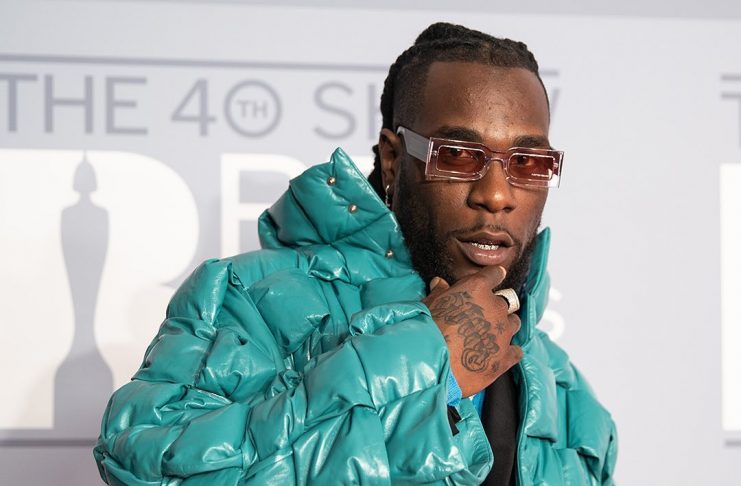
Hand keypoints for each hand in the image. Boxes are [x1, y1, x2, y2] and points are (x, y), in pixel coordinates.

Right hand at [422, 265, 522, 397]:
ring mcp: (502, 332)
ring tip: (490, 335)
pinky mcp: (504, 357)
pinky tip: (498, 354)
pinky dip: (509, 351)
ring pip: (514, 323)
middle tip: (482, 316)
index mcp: (478, 288)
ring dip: (504, 327)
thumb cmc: (427, 327)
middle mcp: (495, 307)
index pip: (494, 274)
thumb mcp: (430, 303)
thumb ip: (439, 292)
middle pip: (506, 302)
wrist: (431, 359)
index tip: (495, 276)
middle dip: (496, 307)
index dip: (494, 275)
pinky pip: (516, 351)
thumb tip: (439, 283)